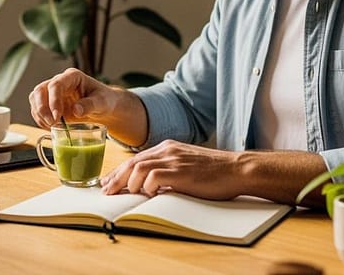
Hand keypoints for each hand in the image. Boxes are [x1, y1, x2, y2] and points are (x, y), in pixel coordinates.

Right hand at [28, 68, 111, 128]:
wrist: (102, 107)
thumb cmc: (104, 100)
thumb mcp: (102, 102)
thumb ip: (90, 105)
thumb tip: (76, 110)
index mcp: (72, 77)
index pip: (56, 84)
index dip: (53, 100)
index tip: (57, 116)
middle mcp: (59, 82)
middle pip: (40, 90)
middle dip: (42, 108)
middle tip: (51, 123)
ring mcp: (52, 93)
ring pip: (35, 99)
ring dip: (39, 115)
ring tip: (51, 127)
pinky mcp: (49, 104)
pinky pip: (37, 110)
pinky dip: (40, 120)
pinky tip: (49, 128)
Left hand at [101, 140, 246, 200]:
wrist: (237, 169)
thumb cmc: (216, 171)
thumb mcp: (187, 165)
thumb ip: (170, 170)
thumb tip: (151, 186)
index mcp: (168, 147)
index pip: (136, 158)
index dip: (120, 170)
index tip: (109, 181)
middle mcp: (168, 150)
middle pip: (132, 162)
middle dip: (116, 177)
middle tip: (106, 191)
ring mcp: (174, 160)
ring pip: (138, 168)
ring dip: (127, 183)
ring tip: (122, 195)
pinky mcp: (180, 172)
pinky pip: (154, 177)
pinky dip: (146, 186)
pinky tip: (147, 194)